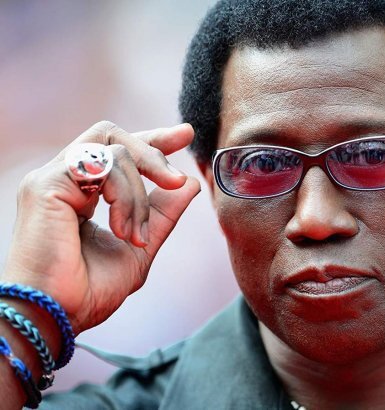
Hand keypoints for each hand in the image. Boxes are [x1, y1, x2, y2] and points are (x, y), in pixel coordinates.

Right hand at [1, 121, 200, 333]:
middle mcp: (64, 180)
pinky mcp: (46, 184)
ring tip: (135, 235)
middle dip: (154, 150)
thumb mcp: (140, 246)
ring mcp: (52, 179)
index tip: (185, 135)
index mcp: (81, 192)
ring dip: (139, 195)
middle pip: (114, 137)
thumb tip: (190, 183)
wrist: (58, 315)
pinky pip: (102, 166)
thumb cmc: (90, 290)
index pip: (117, 152)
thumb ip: (162, 213)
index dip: (153, 140)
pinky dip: (124, 196)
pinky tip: (122, 229)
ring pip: (114, 151)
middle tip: (176, 179)